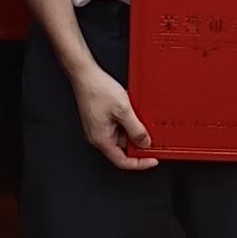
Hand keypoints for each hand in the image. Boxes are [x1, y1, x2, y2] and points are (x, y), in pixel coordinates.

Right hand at [65, 55, 153, 169]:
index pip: (122, 161)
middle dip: (137, 142)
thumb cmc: (96, 89)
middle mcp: (97, 136)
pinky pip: (117, 126)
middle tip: (150, 135)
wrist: (85, 74)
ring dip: (132, 129)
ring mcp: (98, 127)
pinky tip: (130, 110)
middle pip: (122, 148)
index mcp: (101, 139)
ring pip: (121, 136)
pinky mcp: (99, 119)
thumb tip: (144, 143)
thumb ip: (136, 129)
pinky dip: (126, 121)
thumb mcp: (123, 110)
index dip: (140, 164)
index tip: (152, 160)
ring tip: (136, 115)